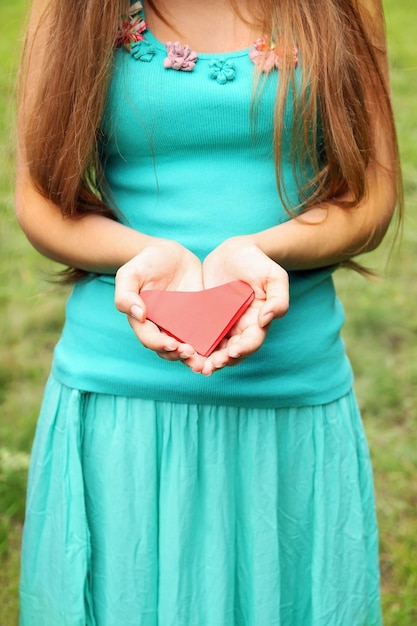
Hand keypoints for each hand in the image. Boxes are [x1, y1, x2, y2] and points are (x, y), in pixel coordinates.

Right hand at [114, 240, 205, 372]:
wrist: (170, 253)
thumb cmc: (145, 263)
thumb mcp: (129, 274)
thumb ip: (125, 294)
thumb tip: (138, 315)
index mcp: (143, 321)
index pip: (149, 339)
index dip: (160, 344)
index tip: (172, 344)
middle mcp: (161, 328)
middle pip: (168, 350)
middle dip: (179, 355)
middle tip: (190, 353)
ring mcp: (180, 325)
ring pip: (186, 348)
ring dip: (194, 358)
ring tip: (203, 361)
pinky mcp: (197, 319)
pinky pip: (203, 336)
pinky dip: (209, 346)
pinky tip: (217, 349)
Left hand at [201, 236, 288, 374]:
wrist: (234, 251)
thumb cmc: (258, 263)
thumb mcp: (274, 277)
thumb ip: (278, 299)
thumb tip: (267, 320)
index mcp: (258, 322)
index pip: (252, 342)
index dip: (243, 349)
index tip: (232, 351)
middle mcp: (240, 329)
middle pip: (232, 353)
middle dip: (221, 361)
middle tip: (208, 367)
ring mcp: (222, 326)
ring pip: (215, 350)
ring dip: (206, 360)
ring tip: (195, 365)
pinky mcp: (205, 320)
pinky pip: (199, 336)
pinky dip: (193, 346)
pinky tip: (182, 350)